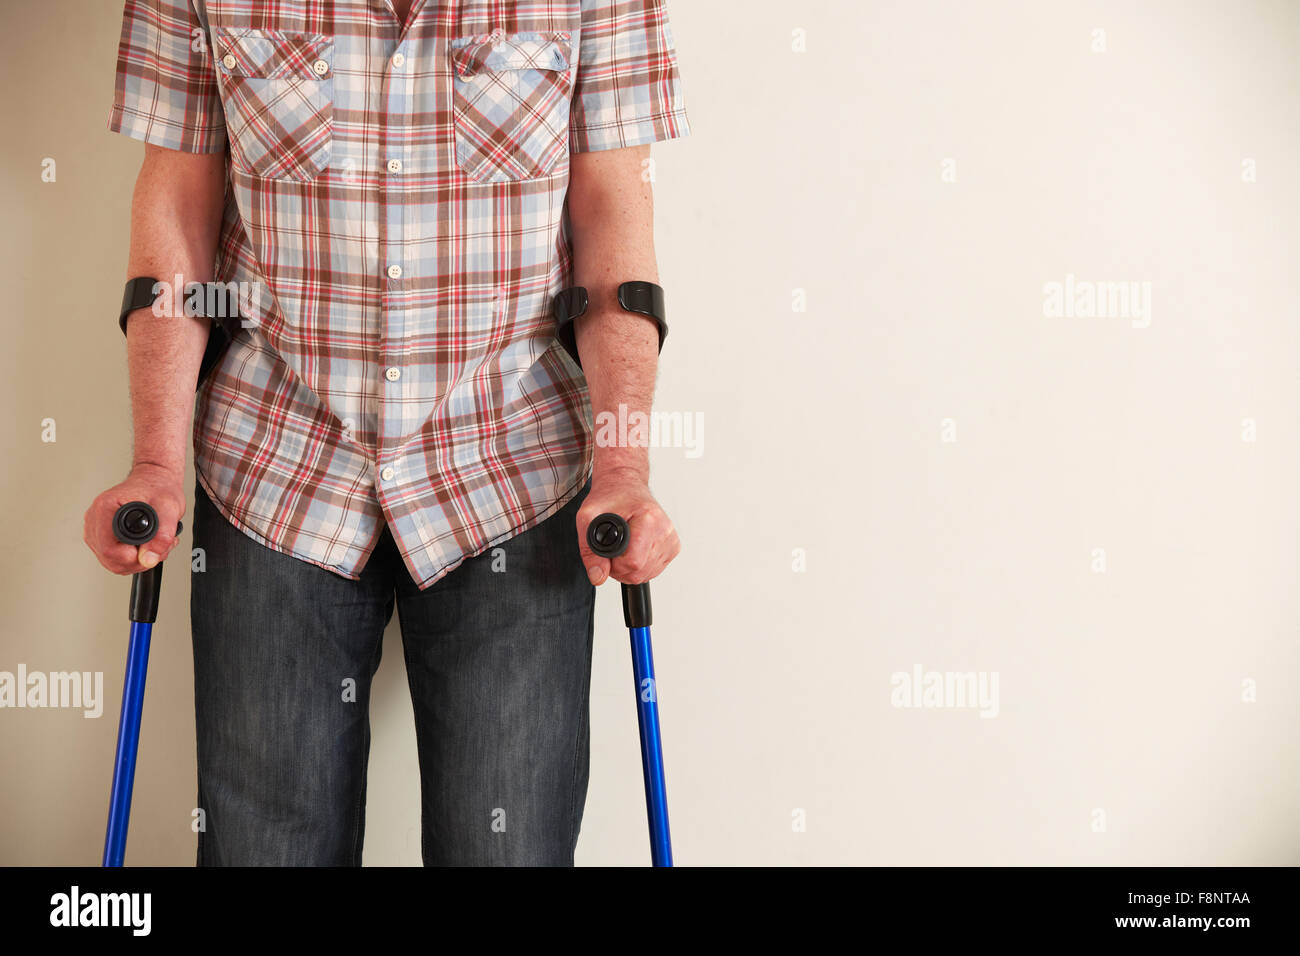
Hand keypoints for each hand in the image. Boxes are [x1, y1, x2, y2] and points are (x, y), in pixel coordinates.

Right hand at [83, 463, 185, 573]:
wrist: (155, 479)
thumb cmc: (159, 488)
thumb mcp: (169, 509)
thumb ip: (162, 535)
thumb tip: (149, 559)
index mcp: (106, 508)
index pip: (108, 549)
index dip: (132, 558)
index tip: (150, 552)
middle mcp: (95, 518)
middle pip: (108, 558)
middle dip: (138, 560)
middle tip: (158, 548)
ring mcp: (95, 527)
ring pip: (111, 561)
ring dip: (136, 559)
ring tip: (154, 544)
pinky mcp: (100, 534)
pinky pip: (113, 556)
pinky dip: (132, 556)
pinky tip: (146, 544)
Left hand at [576, 466, 679, 585]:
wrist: (625, 485)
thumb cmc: (610, 497)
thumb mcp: (588, 518)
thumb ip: (589, 552)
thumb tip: (598, 577)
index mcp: (648, 518)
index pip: (633, 562)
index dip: (614, 565)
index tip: (607, 552)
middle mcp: (664, 528)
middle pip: (640, 572)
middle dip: (620, 568)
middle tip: (611, 551)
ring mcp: (671, 538)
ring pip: (648, 574)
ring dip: (630, 568)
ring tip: (622, 549)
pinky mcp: (673, 545)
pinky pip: (655, 569)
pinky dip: (641, 566)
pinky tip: (633, 550)